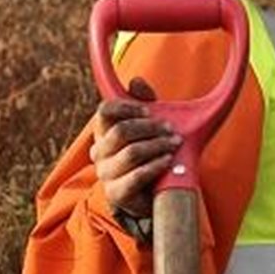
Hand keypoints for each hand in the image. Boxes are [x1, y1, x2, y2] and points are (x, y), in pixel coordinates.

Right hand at [89, 77, 181, 219]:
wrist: (154, 193)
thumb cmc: (151, 153)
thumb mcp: (150, 126)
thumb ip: (145, 103)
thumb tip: (136, 80)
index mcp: (104, 131)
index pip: (104, 111)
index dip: (127, 107)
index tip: (149, 110)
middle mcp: (99, 151)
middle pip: (121, 131)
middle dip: (151, 128)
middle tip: (171, 129)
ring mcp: (105, 173)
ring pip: (132, 153)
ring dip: (158, 146)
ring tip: (175, 144)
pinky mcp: (116, 193)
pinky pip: (136, 176)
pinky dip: (155, 165)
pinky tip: (167, 161)